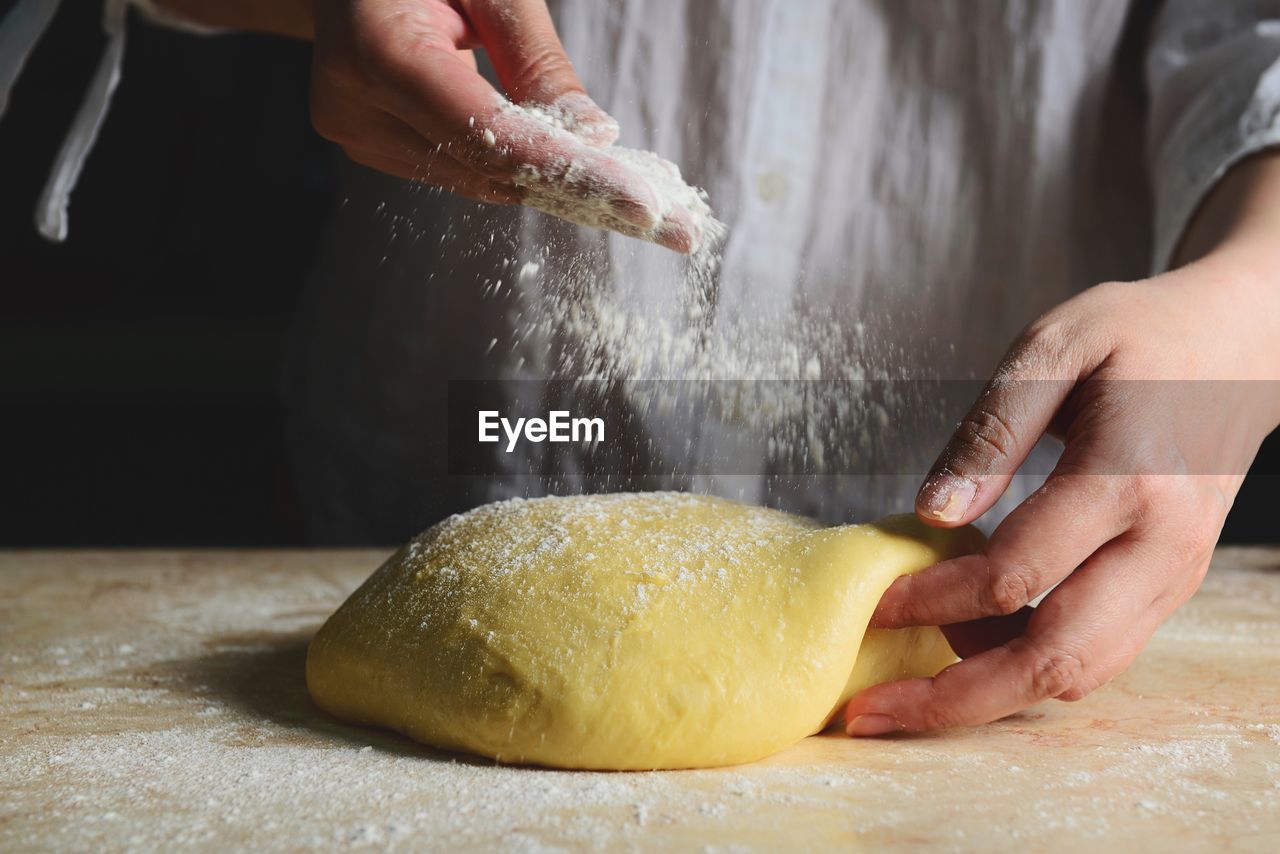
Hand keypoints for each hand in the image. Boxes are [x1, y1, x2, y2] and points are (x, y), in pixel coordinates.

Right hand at [156, 0, 698, 250]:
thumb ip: (537, 61)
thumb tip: (596, 139)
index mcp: (376, 50)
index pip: (487, 131)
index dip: (567, 171)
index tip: (639, 204)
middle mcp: (355, 107)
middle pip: (489, 170)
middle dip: (583, 193)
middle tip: (670, 226)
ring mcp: (357, 134)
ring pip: (480, 181)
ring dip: (560, 190)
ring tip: (642, 204)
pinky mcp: (372, 146)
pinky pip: (464, 171)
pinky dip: (524, 173)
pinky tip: (585, 181)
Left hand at [843, 153, 1279, 735]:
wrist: (1242, 345)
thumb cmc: (1141, 336)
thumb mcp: (1055, 346)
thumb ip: (990, 430)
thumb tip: (933, 512)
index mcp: (1127, 482)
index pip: (1014, 574)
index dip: (931, 600)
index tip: (871, 605)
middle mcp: (1160, 547)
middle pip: (1053, 660)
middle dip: (952, 698)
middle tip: (870, 710)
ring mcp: (1172, 576)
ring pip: (1079, 674)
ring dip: (989, 691)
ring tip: (912, 673)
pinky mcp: (1168, 587)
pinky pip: (1098, 656)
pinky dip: (1029, 666)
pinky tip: (971, 640)